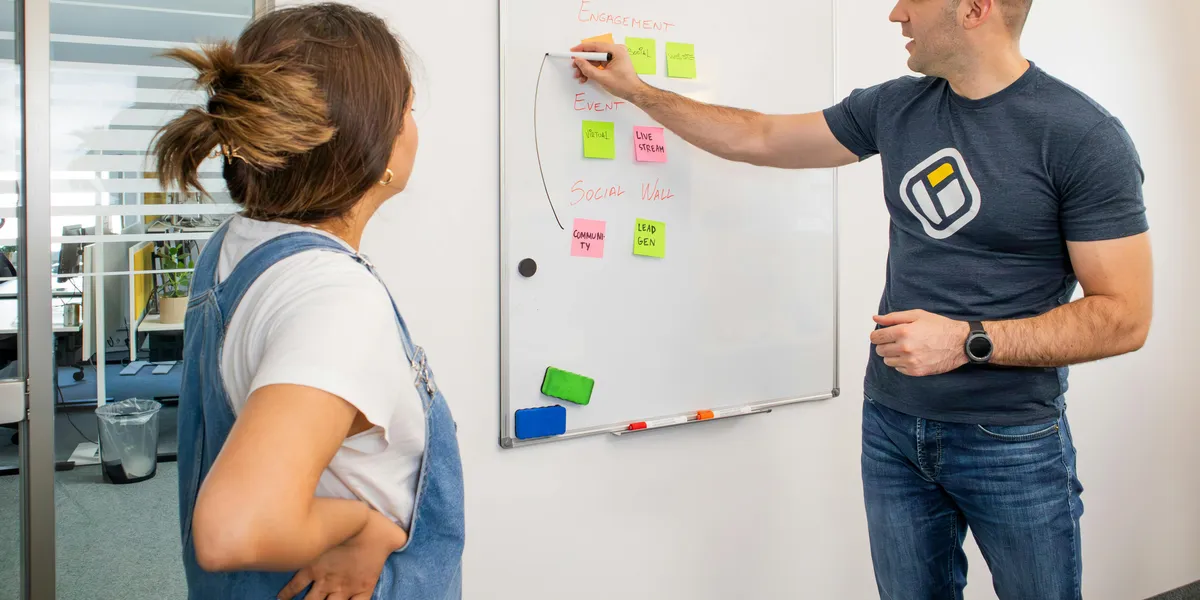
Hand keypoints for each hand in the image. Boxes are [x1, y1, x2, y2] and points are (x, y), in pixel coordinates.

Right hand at [278, 511, 407, 599]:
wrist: (362, 521)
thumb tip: (404, 537)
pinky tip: (280, 598)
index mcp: (363, 587)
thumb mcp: (396, 540)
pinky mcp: (312, 567)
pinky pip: (296, 585)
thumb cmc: (381, 530)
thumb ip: (399, 542)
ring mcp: (326, 579)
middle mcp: (342, 588)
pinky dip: (288, 593)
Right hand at [570, 41, 644, 100]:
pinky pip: (599, 64)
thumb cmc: (623, 85)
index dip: (582, 49)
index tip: (572, 52)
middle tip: (574, 68)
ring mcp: (614, 57)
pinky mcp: (613, 63)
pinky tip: (585, 77)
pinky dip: (592, 70)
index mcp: (616, 51)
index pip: (595, 46)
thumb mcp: (603, 78)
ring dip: (586, 67)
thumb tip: (577, 61)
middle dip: (583, 61)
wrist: (634, 92)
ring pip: (595, 59)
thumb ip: (588, 69)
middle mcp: (615, 51)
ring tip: (579, 76)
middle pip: (594, 53)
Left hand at [870, 310, 969, 376]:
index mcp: (903, 332)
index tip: (881, 335)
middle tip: (896, 340)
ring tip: (905, 348)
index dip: (876, 335)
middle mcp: (905, 348)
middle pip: (880, 350)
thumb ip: (893, 317)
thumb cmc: (940, 327)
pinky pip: (898, 369)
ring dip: (892, 354)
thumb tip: (876, 318)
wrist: (960, 342)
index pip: (876, 337)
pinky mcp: (916, 371)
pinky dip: (902, 363)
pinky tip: (912, 356)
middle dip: (885, 344)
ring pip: (887, 361)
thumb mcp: (917, 315)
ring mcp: (910, 361)